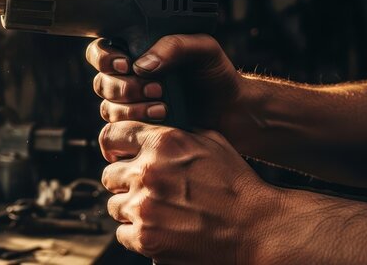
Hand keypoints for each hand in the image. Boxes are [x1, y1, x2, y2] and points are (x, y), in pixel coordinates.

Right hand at [85, 34, 247, 134]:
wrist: (231, 110)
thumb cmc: (216, 75)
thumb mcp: (202, 48)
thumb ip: (173, 46)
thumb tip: (142, 65)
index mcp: (136, 52)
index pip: (100, 52)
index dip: (104, 59)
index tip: (126, 65)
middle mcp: (128, 78)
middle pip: (101, 83)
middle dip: (125, 88)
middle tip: (157, 88)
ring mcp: (131, 105)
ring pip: (108, 108)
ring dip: (132, 109)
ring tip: (163, 107)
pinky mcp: (138, 128)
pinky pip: (120, 130)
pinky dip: (138, 125)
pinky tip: (162, 120)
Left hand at [99, 121, 282, 263]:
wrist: (257, 229)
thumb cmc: (237, 186)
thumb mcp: (211, 143)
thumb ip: (176, 133)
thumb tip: (152, 128)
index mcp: (162, 143)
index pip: (111, 137)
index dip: (114, 147)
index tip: (119, 156)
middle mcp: (148, 172)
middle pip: (109, 175)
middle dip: (124, 182)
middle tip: (145, 190)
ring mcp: (144, 207)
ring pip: (114, 205)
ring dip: (130, 208)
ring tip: (157, 211)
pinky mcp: (145, 237)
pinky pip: (122, 232)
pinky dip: (136, 233)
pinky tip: (159, 229)